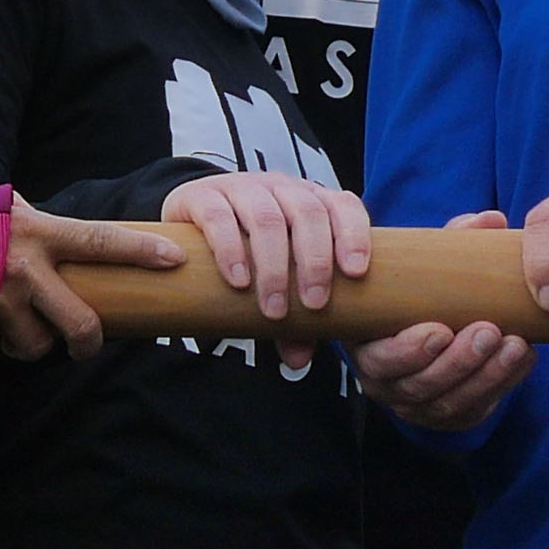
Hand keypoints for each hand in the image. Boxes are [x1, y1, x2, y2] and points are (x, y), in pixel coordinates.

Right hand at [0, 198, 183, 360]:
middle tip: (85, 342)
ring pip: (35, 346)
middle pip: (79, 324)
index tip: (174, 258)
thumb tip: (40, 216)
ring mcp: (0, 305)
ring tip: (13, 323)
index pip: (102, 242)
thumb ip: (25, 214)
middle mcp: (25, 271)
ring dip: (28, 343)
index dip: (141, 251)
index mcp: (37, 232)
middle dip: (87, 341)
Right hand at [162, 172, 373, 368]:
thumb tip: (299, 360)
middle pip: (308, 214)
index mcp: (311, 202)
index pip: (344, 206)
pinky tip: (238, 280)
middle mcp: (281, 189)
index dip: (354, 234)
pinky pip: (219, 217)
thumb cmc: (251, 251)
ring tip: (273, 307)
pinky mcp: (202, 196)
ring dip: (273, 266)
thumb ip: (294, 318)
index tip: (355, 273)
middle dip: (315, 261)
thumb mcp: (278, 280)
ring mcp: (242, 188)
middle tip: (314, 305)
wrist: (193, 218)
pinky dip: (230, 250)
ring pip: (266, 218)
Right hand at [353, 210, 535, 430]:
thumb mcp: (426, 266)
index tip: (440, 330)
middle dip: (458, 362)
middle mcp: (389, 383)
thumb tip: (490, 220)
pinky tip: (523, 357)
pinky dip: (504, 383)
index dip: (409, 350)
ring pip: (452, 402)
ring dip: (487, 374)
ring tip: (515, 344)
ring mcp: (421, 405)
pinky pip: (478, 407)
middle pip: (420, 385)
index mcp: (369, 346)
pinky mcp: (454, 414)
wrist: (429, 321)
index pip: (381, 358)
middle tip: (488, 331)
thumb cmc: (418, 292)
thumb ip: (452, 241)